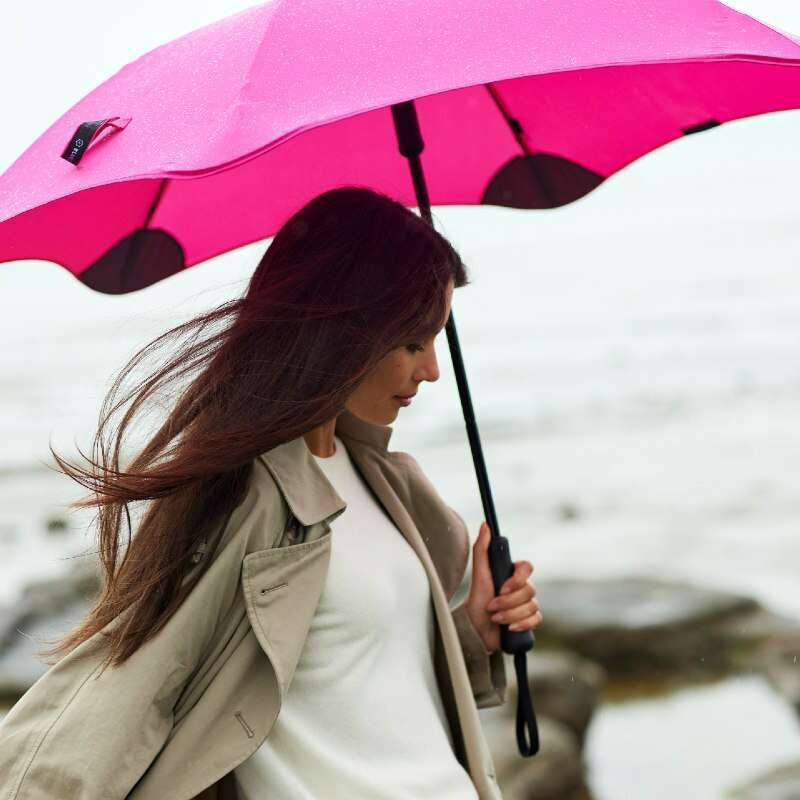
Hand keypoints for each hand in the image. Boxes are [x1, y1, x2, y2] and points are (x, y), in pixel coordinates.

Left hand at [464, 521, 541, 653]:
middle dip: (508, 602)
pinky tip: (509, 628)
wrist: (476, 627)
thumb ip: (482, 548)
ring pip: (532, 607)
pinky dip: (522, 625)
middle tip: (492, 607)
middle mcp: (522, 587)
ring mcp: (527, 604)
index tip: (502, 588)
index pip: (528, 567)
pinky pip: (536, 620)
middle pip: (529, 591)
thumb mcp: (479, 572)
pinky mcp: (529, 620)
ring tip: (495, 618)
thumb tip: (485, 525)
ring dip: (510, 615)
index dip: (517, 579)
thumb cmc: (477, 597)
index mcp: (513, 573)